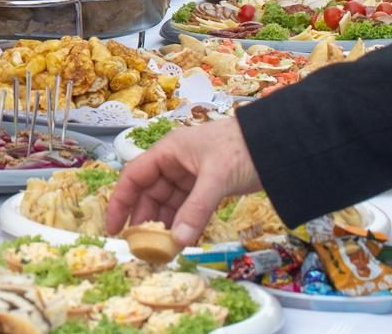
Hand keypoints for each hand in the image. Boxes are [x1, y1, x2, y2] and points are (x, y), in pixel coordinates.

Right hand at [105, 116, 262, 247]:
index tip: (114, 228)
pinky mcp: (207, 186)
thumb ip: (196, 210)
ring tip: (161, 249)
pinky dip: (183, 223)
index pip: (133, 177)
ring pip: (168, 203)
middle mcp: (174, 162)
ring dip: (164, 224)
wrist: (278, 143)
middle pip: (149, 193)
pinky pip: (187, 207)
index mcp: (168, 152)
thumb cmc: (242, 149)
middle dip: (144, 219)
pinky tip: (181, 240)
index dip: (120, 202)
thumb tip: (179, 241)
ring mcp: (191, 175)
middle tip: (141, 246)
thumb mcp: (216, 178)